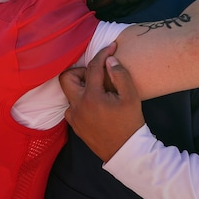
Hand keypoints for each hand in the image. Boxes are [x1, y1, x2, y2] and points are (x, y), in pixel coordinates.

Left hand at [59, 43, 144, 161]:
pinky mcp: (74, 125)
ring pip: (69, 93)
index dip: (103, 53)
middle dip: (80, 72)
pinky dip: (82, 101)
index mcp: (91, 97)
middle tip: (97, 77)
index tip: (111, 46)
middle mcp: (77, 106)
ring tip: (99, 92)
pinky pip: (72, 106)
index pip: (93, 67)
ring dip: (81, 87)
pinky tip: (96, 106)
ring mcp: (73, 117)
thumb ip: (120, 75)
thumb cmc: (130, 123)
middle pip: (66, 77)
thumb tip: (109, 60)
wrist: (126, 151)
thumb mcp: (131, 97)